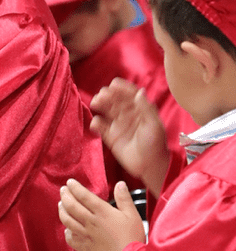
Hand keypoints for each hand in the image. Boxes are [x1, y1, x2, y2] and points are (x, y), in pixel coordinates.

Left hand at [59, 179, 145, 250]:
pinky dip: (67, 231)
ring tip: (61, 205)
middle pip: (71, 206)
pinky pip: (70, 238)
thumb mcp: (132, 215)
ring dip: (62, 211)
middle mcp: (91, 222)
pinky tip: (68, 228)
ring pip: (67, 220)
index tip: (70, 182)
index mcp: (102, 212)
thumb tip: (120, 184)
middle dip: (65, 196)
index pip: (83, 196)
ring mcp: (85, 235)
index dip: (75, 187)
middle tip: (63, 190)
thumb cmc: (132, 238)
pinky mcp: (84, 247)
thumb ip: (124, 198)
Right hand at [90, 78, 169, 196]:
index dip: (122, 88)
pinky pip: (100, 126)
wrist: (150, 166)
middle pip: (115, 100)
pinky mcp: (110, 136)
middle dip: (107, 95)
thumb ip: (146, 108)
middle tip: (101, 95)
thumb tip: (140, 91)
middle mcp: (127, 114)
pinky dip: (96, 123)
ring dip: (100, 104)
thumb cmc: (155, 144)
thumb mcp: (154, 125)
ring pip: (106, 110)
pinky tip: (95, 123)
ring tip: (95, 103)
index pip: (129, 94)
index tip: (113, 84)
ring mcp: (118, 124)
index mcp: (139, 109)